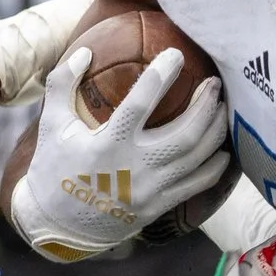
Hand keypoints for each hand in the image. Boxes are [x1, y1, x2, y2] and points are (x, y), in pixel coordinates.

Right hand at [7, 45, 230, 261]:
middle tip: (215, 84)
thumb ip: (63, 83)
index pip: (141, 102)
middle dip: (206, 104)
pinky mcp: (159, 206)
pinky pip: (198, 184)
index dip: (162, 75)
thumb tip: (85, 50)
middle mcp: (135, 167)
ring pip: (198, 157)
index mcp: (108, 143)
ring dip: (216, 129)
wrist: (57, 225)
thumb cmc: (54, 168)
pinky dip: (216, 165)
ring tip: (223, 108)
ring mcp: (151, 190)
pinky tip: (223, 149)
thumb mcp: (52, 124)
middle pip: (186, 133)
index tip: (176, 55)